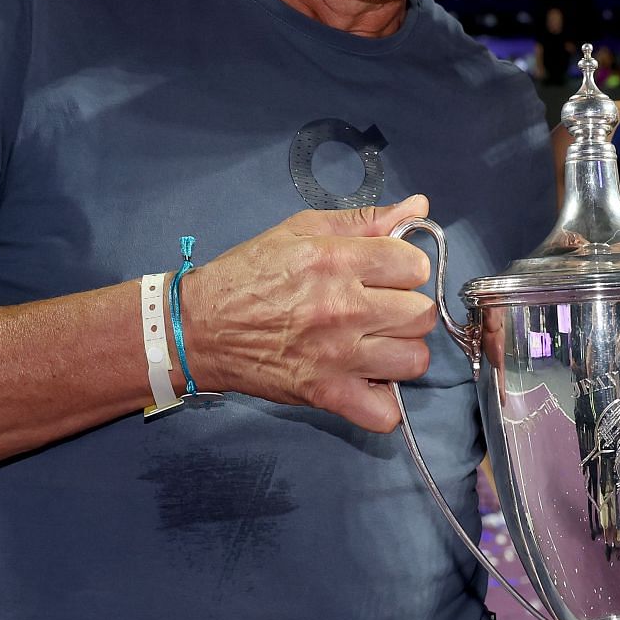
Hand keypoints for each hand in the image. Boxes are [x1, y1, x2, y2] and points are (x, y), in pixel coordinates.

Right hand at [178, 195, 438, 432]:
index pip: (415, 265)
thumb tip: (418, 207)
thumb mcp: (301, 230)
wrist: (198, 327)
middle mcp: (343, 308)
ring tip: (377, 344)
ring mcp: (337, 356)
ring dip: (401, 353)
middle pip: (421, 314)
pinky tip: (369, 383)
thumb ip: (364, 220)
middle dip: (407, 309)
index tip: (387, 274)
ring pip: (414, 360)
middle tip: (381, 309)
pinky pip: (385, 413)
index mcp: (337, 261)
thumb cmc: (249, 273)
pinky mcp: (326, 395)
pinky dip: (384, 404)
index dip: (406, 268)